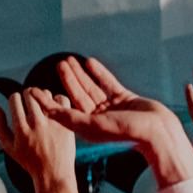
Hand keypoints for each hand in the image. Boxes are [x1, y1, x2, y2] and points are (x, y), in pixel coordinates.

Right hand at [0, 88, 74, 184]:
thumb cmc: (30, 162)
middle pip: (29, 93)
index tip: (17, 104)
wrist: (54, 173)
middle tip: (28, 101)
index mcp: (21, 129)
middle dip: (26, 94)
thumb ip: (0, 127)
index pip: (14, 99)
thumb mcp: (9, 148)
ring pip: (45, 94)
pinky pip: (61, 100)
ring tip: (41, 105)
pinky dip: (57, 100)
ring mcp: (53, 123)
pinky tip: (54, 108)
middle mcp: (37, 124)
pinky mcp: (65, 123)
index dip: (14, 98)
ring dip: (41, 96)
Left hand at [42, 57, 192, 188]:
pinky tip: (90, 62)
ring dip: (81, 74)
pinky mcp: (125, 99)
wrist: (158, 132)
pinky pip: (108, 83)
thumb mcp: (94, 125)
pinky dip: (99, 73)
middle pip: (78, 95)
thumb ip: (71, 118)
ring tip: (69, 60)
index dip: (49, 100)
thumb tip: (48, 112)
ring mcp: (112, 108)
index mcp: (88, 127)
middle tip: (58, 64)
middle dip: (68, 79)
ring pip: (92, 87)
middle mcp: (98, 118)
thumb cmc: (127, 133)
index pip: (64, 110)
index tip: (34, 89)